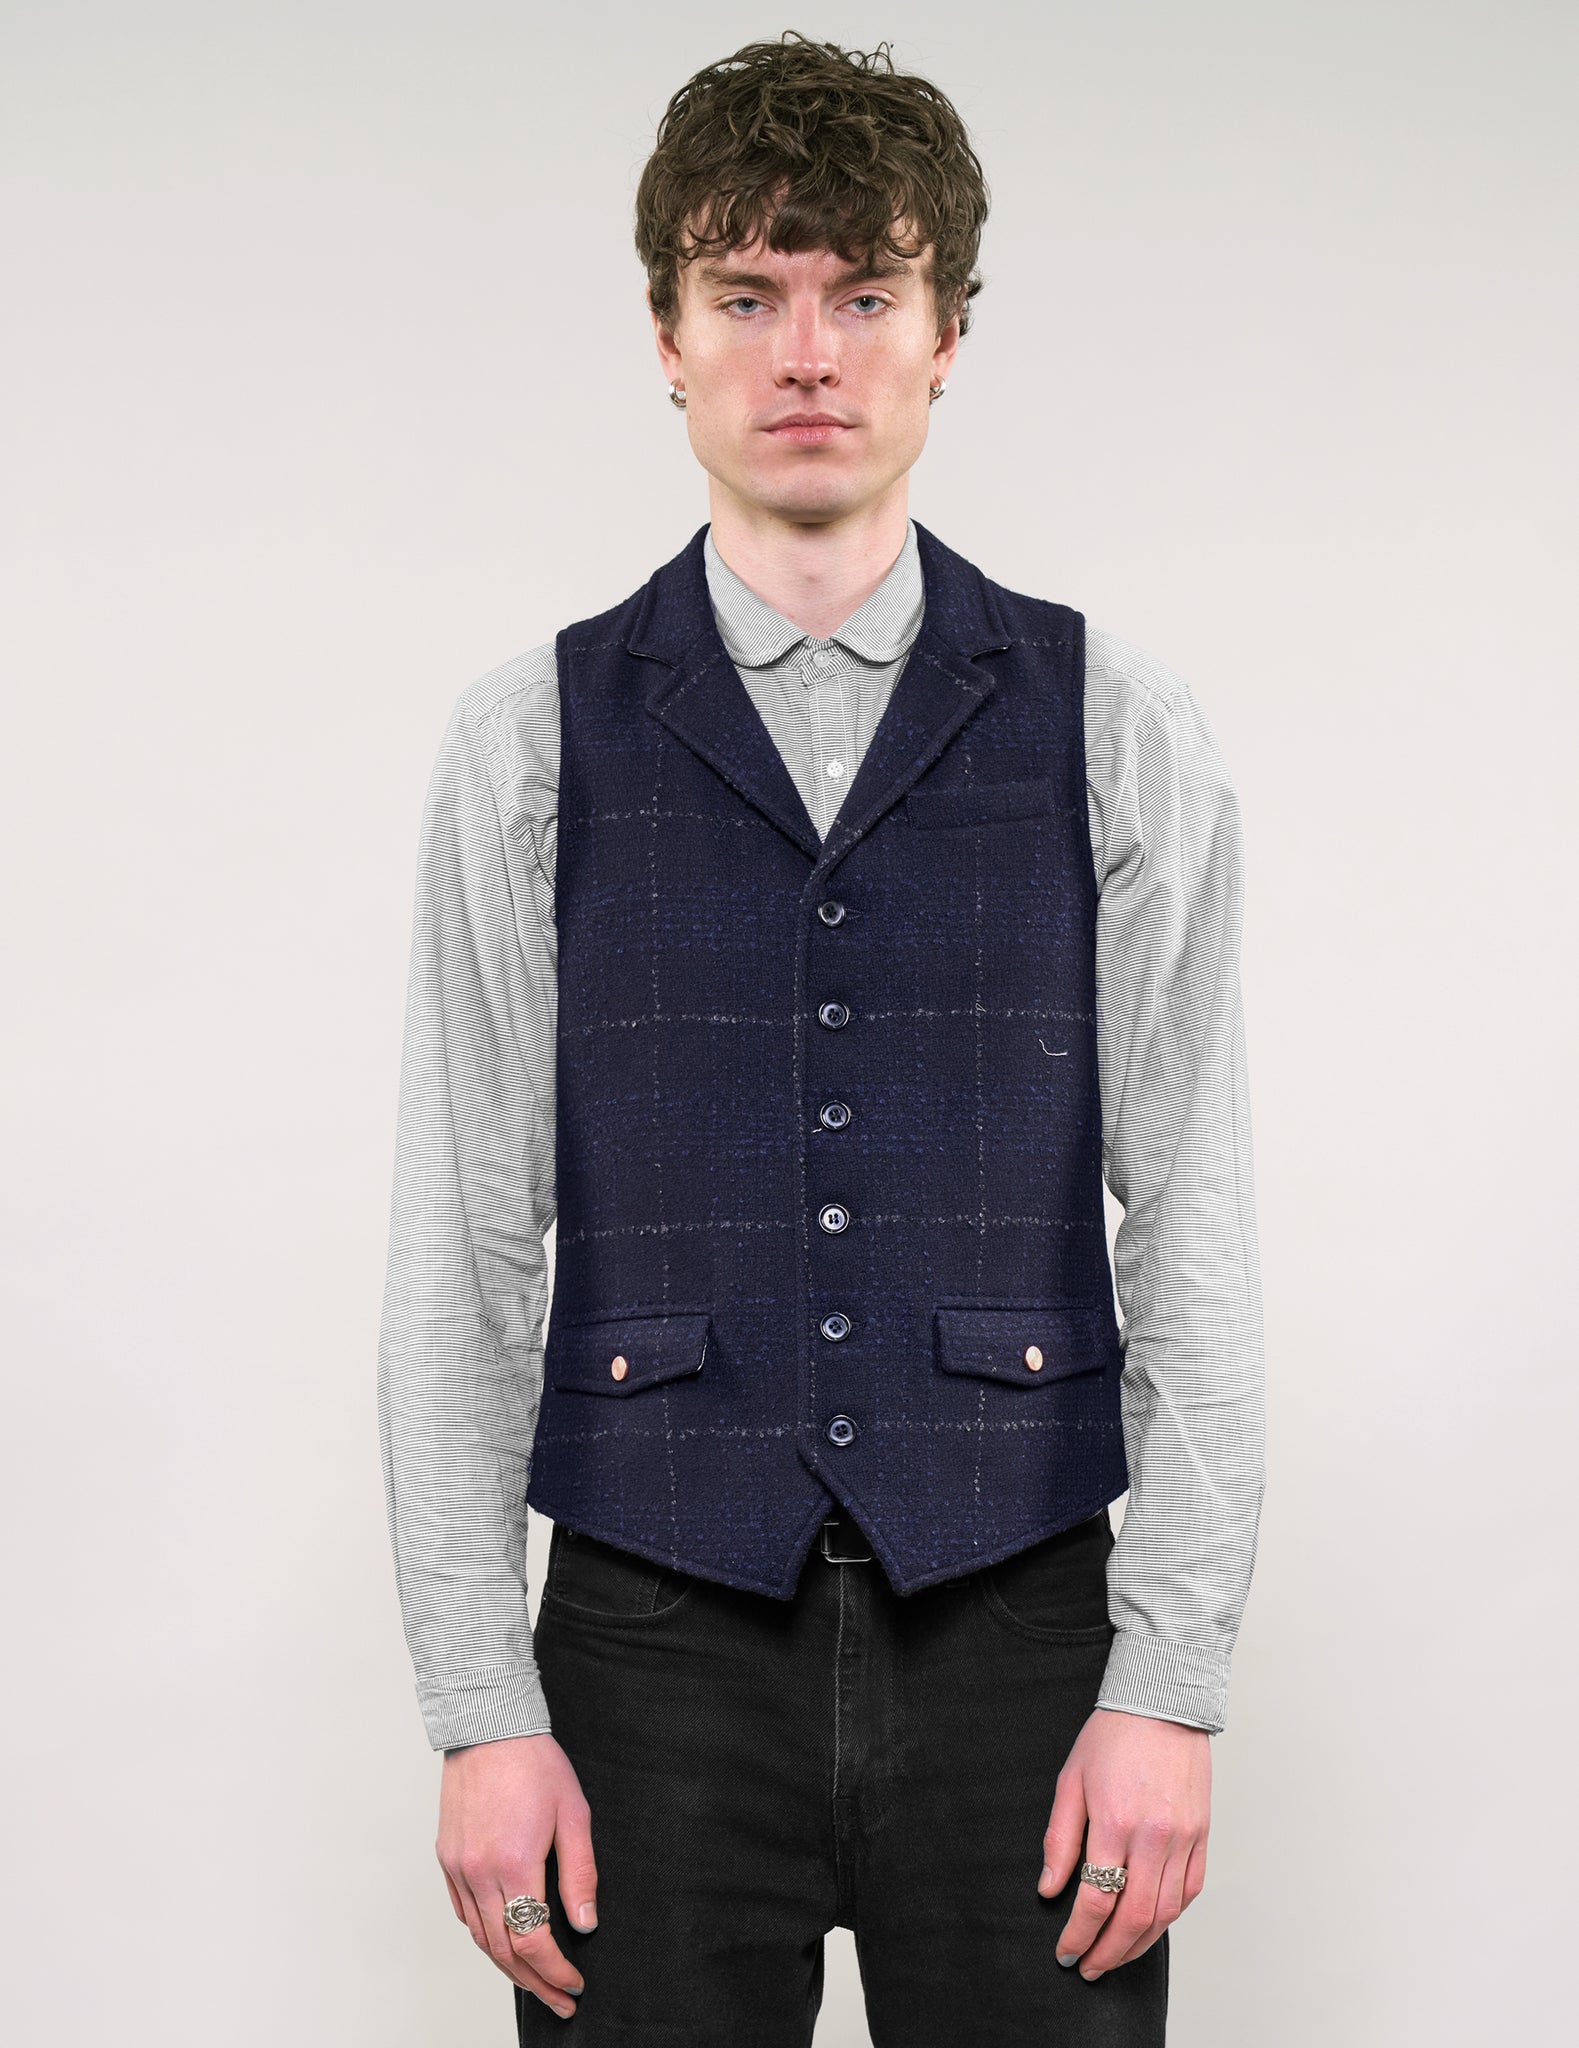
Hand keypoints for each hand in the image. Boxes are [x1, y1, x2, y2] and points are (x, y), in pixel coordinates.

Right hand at [437, 1732, 596, 2018]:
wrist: (489, 1727)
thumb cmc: (535, 1764)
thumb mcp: (574, 1814)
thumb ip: (580, 1873)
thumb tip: (585, 1923)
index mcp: (515, 1863)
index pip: (532, 1941)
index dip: (555, 1971)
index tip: (574, 1984)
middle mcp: (479, 1872)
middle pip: (503, 1951)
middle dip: (535, 1983)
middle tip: (560, 2001)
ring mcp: (458, 1867)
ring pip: (479, 1938)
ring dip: (508, 1967)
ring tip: (536, 1981)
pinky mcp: (447, 1857)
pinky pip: (463, 1913)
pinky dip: (484, 1936)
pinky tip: (503, 1941)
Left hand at [1039, 1706, 1210, 1978]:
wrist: (1162, 1702)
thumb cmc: (1112, 1736)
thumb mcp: (1070, 1780)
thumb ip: (1059, 1839)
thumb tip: (1049, 1889)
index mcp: (1115, 1821)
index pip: (1095, 1899)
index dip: (1077, 1935)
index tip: (1065, 1953)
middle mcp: (1154, 1836)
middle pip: (1133, 1918)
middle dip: (1107, 1952)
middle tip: (1088, 1968)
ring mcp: (1183, 1838)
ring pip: (1165, 1914)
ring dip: (1139, 1945)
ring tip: (1115, 1956)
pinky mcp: (1202, 1835)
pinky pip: (1190, 1892)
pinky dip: (1169, 1917)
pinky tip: (1150, 1926)